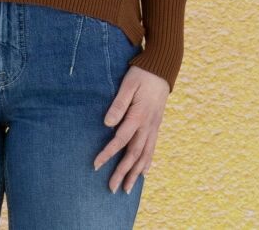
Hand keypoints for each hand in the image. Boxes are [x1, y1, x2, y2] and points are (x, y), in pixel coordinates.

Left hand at [93, 66, 169, 193]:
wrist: (162, 69)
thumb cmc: (141, 74)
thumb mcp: (128, 84)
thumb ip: (118, 104)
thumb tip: (107, 124)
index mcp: (138, 116)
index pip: (120, 140)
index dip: (108, 154)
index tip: (96, 165)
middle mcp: (147, 126)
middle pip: (134, 154)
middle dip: (122, 172)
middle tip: (112, 189)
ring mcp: (154, 127)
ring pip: (145, 155)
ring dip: (135, 173)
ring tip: (127, 189)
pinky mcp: (156, 125)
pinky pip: (152, 148)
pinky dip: (147, 162)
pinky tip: (143, 173)